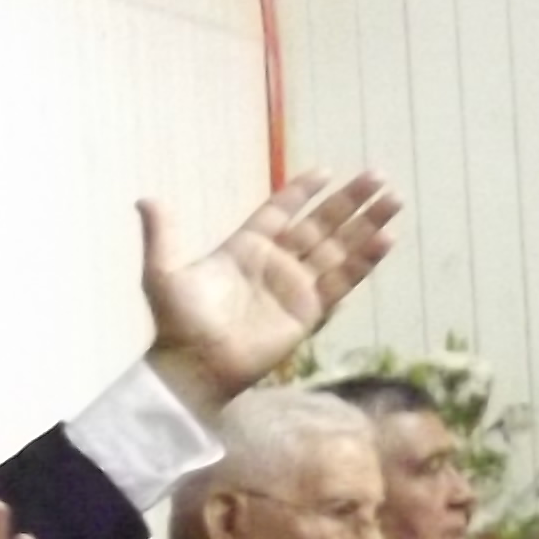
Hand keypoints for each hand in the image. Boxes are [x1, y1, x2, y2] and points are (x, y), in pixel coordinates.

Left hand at [139, 168, 399, 414]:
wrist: (193, 366)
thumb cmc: (176, 323)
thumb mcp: (163, 273)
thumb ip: (162, 234)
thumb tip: (144, 199)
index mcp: (244, 248)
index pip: (280, 212)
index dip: (301, 192)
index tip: (325, 171)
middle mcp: (275, 264)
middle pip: (320, 225)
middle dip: (348, 202)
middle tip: (378, 176)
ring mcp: (294, 287)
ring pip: (338, 248)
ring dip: (366, 225)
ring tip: (393, 199)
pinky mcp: (308, 311)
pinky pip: (342, 280)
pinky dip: (363, 261)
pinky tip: (385, 238)